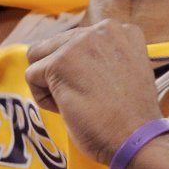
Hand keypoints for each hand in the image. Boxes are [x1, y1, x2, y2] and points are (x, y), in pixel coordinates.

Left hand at [25, 19, 161, 163]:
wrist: (136, 139)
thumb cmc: (130, 117)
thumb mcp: (124, 71)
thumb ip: (102, 55)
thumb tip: (71, 58)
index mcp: (120, 30)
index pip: (77, 40)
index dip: (81, 69)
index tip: (99, 89)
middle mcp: (101, 29)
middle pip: (56, 45)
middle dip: (63, 74)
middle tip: (87, 98)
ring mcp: (80, 43)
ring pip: (40, 57)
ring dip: (50, 82)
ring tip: (76, 102)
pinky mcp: (60, 63)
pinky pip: (32, 76)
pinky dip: (43, 99)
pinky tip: (68, 110)